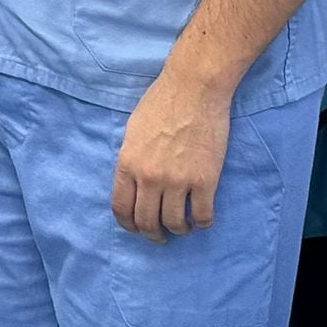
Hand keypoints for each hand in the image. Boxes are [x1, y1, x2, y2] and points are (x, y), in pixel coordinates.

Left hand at [111, 71, 231, 242]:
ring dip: (178, 230)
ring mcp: (177, 181)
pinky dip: (202, 223)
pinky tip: (201, 218)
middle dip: (153, 234)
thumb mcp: (132, 132)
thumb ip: (131, 160)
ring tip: (182, 226)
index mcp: (128, 164)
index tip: (136, 228)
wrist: (193, 90)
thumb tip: (133, 184)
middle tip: (160, 235)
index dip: (128, 225)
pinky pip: (202, 216)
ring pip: (174, 223)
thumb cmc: (160, 104)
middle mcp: (149, 177)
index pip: (121, 208)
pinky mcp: (205, 180)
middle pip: (146, 222)